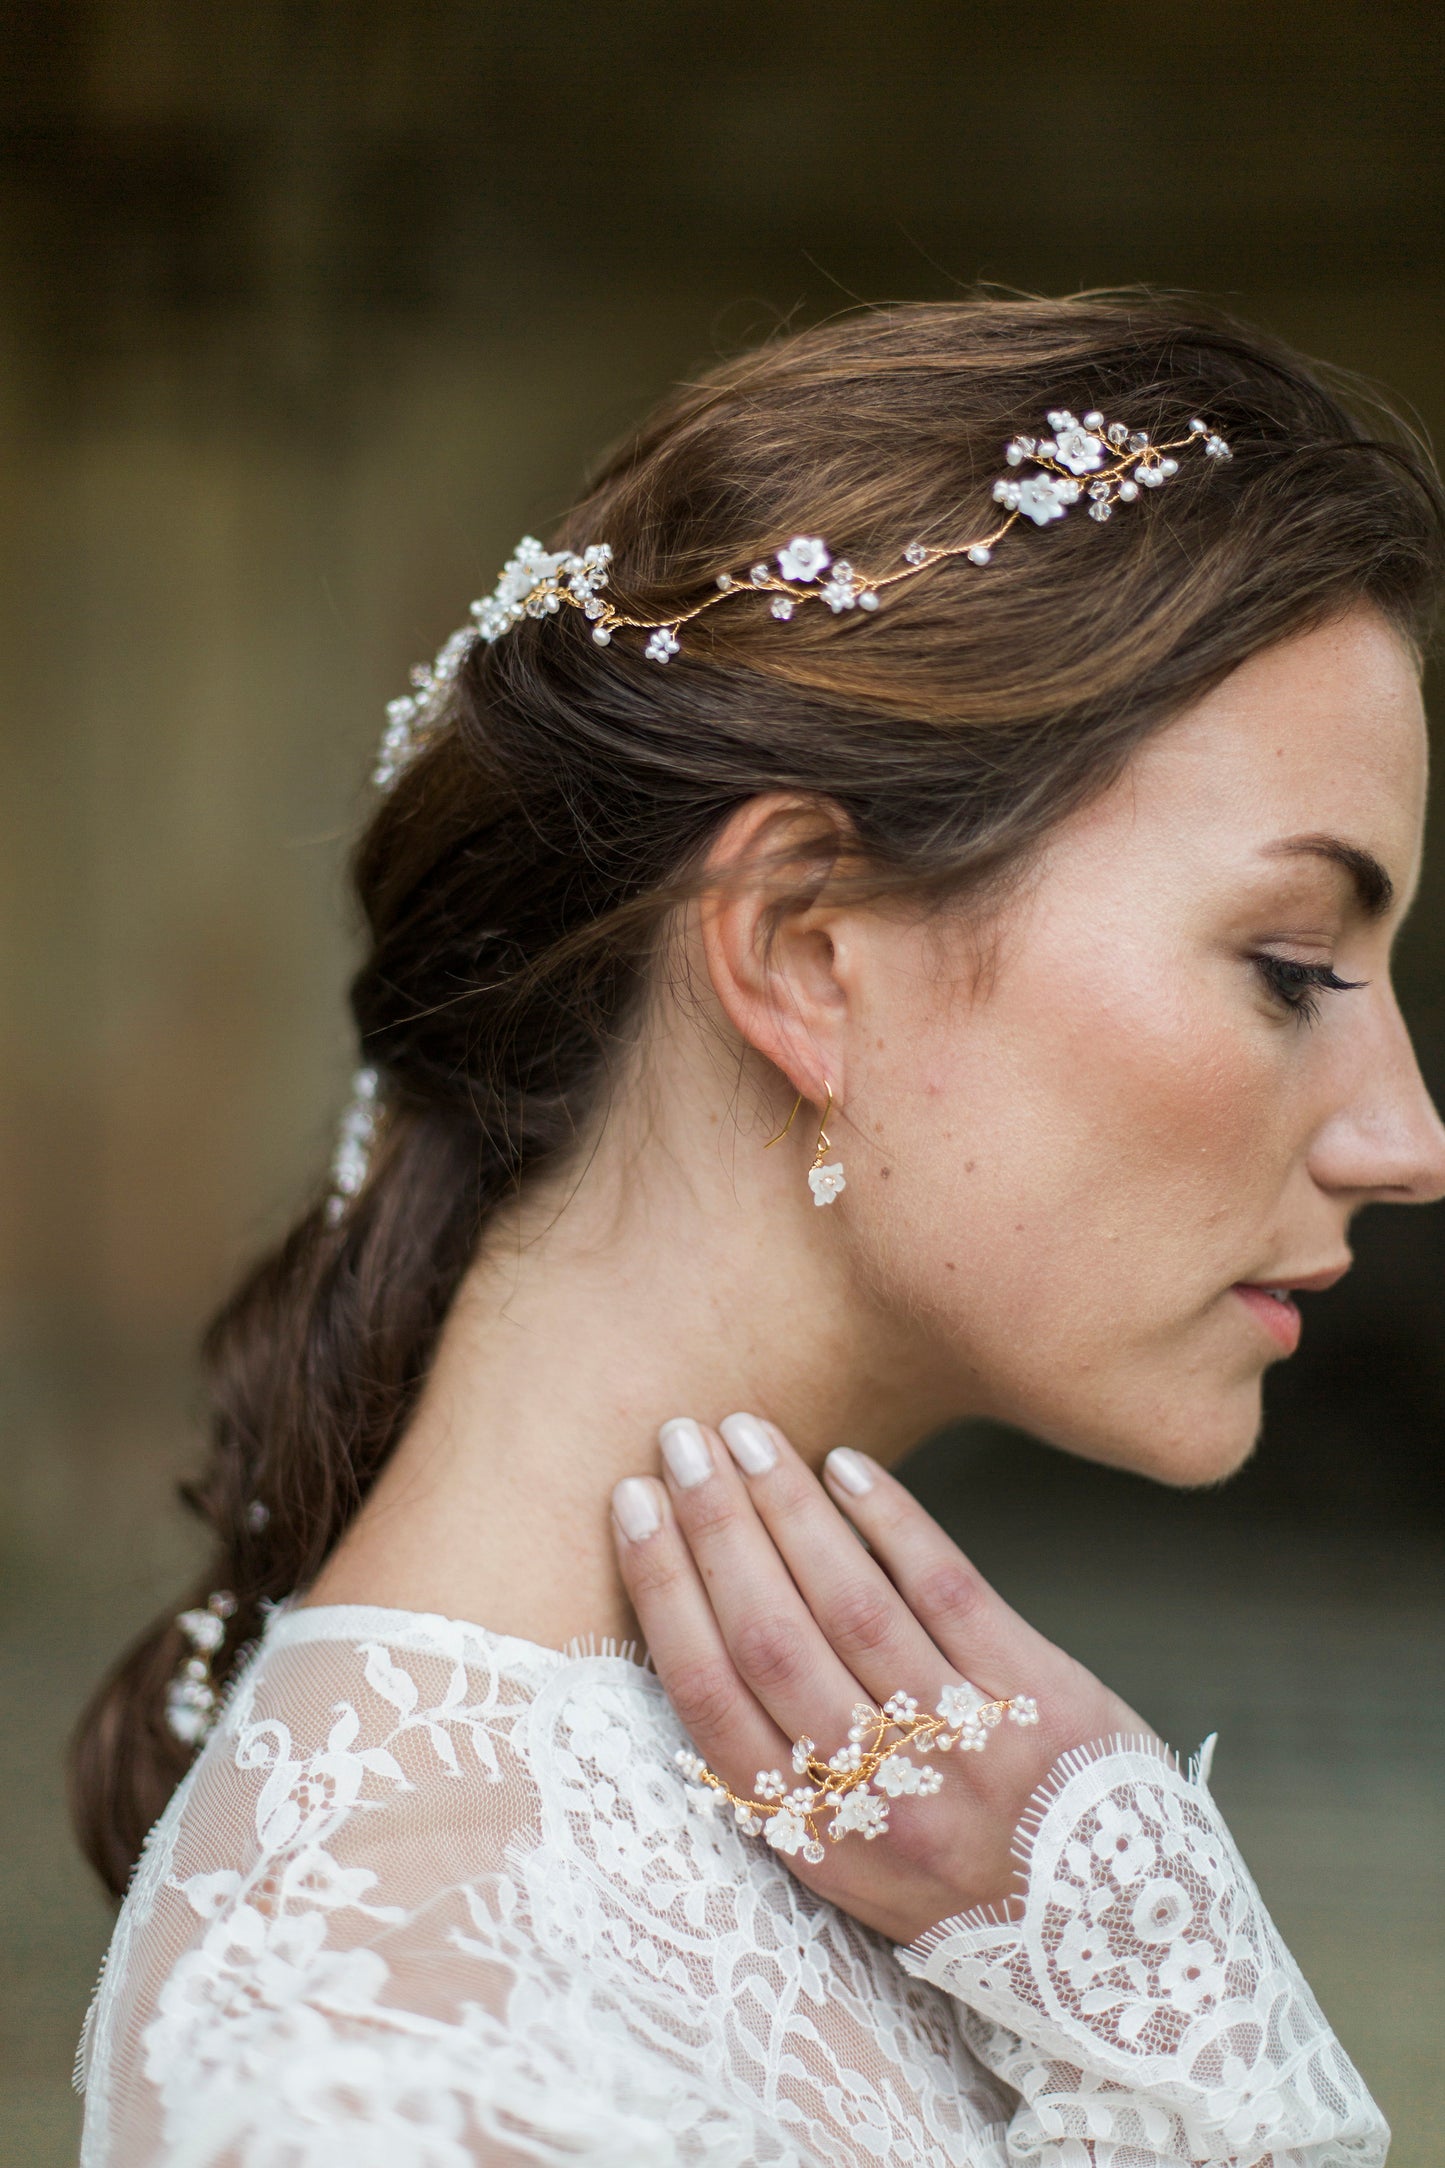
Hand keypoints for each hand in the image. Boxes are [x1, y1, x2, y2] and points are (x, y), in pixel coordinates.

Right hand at [611, 1415, 1152, 1945]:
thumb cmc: (965, 1880)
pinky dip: (891, 1521)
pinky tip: (848, 1467)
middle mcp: (882, 1803)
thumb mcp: (855, 1862)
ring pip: (853, 1608)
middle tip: (681, 1440)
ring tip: (749, 1434)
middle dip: (715, 1529)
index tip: (635, 1508)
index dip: (664, 1595)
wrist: (1117, 1939)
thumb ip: (782, 1771)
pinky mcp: (1038, 1701)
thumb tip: (697, 1626)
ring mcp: (963, 1750)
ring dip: (789, 1508)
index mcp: (814, 1844)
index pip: (712, 1702)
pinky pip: (948, 1591)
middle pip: (772, 1643)